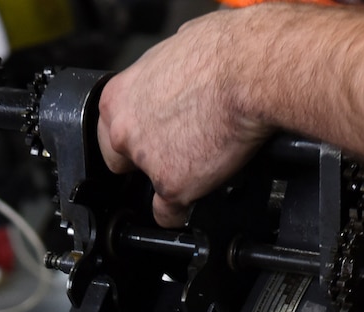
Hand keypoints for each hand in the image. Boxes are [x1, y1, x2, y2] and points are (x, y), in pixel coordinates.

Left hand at [99, 12, 269, 227]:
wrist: (252, 72)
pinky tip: (196, 199)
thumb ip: (165, 72)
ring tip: (201, 163)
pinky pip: (170, 213)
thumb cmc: (226, 51)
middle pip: (121, 161)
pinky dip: (183, 211)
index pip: (111, 126)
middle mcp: (125, 131)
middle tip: (173, 152)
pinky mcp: (173, 186)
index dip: (134, 133)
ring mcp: (148, 162)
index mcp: (120, 96)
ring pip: (150, 187)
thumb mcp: (179, 45)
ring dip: (171, 180)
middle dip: (142, 161)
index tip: (148, 136)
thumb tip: (176, 71)